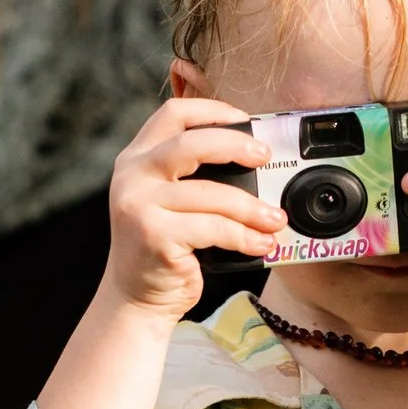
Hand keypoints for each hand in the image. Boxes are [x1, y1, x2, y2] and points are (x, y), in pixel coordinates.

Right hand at [103, 96, 282, 321]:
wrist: (135, 298)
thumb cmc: (162, 247)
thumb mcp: (167, 200)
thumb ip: (192, 175)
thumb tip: (255, 160)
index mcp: (136, 157)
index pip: (173, 113)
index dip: (212, 110)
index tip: (245, 121)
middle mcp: (132, 175)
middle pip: (191, 143)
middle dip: (236, 146)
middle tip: (265, 156)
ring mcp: (139, 204)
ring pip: (210, 193)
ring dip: (251, 207)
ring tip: (275, 219)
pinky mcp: (154, 235)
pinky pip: (213, 228)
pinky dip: (243, 236)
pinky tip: (260, 243)